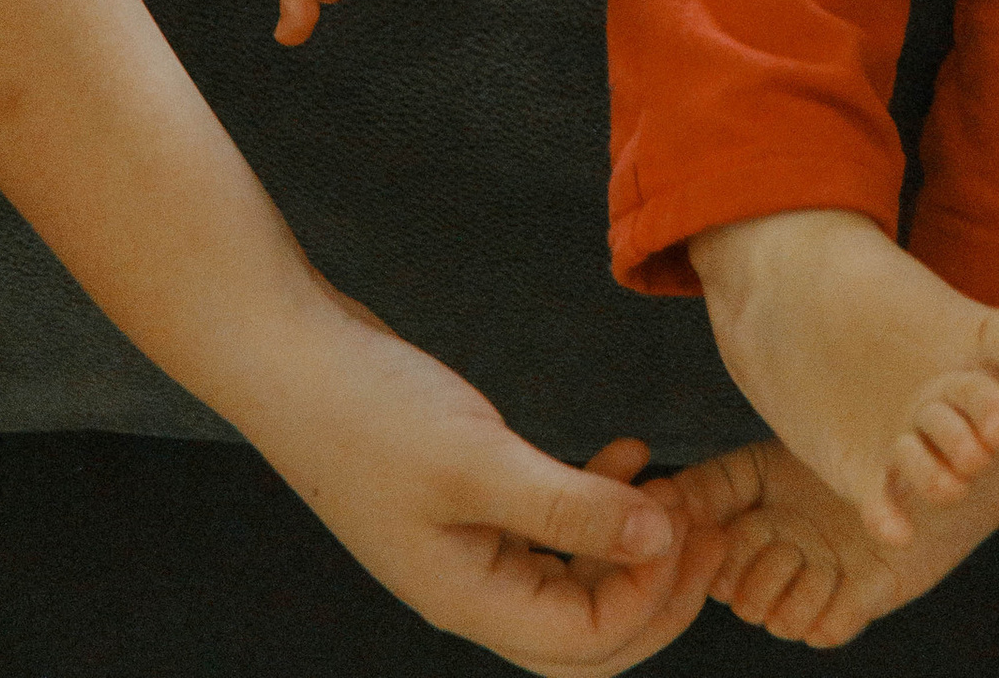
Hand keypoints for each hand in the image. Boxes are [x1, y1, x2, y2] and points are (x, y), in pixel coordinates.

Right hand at [256, 283, 723, 666]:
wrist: (288, 359)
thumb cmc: (367, 412)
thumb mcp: (479, 459)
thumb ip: (571, 506)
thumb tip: (659, 539)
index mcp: (469, 600)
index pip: (588, 640)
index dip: (652, 595)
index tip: (694, 526)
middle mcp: (471, 589)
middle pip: (588, 630)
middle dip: (657, 586)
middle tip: (709, 524)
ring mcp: (466, 548)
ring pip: (574, 579)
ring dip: (630, 543)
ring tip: (675, 486)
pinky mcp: (465, 503)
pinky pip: (550, 532)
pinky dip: (595, 502)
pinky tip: (625, 454)